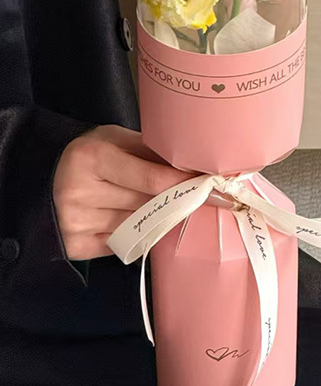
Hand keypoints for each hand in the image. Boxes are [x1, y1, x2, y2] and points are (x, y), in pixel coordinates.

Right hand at [54, 125, 194, 259]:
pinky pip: (123, 245)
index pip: (151, 178)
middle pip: (148, 204)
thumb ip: (152, 151)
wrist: (45, 177)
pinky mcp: (74, 246)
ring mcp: (75, 223)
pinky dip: (136, 235)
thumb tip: (194, 167)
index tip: (210, 187)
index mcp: (93, 157)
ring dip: (156, 218)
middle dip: (174, 201)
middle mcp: (79, 192)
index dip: (183, 184)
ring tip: (158, 205)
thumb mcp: (117, 139)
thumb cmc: (92, 154)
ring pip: (139, 226)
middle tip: (199, 197)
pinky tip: (133, 220)